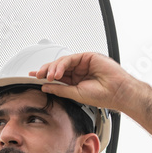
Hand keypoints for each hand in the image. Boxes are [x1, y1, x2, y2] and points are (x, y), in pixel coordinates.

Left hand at [30, 51, 146, 116]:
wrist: (118, 92)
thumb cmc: (102, 95)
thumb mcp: (75, 94)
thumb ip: (60, 89)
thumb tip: (45, 87)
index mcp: (75, 80)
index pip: (57, 76)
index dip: (44, 76)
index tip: (33, 77)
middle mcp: (78, 71)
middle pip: (57, 67)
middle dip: (45, 70)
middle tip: (37, 76)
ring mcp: (83, 63)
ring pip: (62, 62)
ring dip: (52, 69)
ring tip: (48, 77)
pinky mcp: (87, 56)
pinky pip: (70, 58)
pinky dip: (62, 65)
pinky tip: (57, 73)